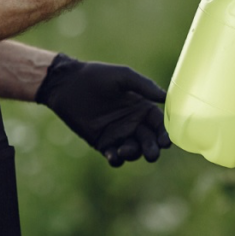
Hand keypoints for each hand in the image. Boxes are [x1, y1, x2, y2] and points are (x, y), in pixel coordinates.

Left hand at [34, 54, 171, 166]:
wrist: (67, 84)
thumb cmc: (96, 76)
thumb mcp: (123, 76)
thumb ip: (144, 86)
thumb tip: (166, 96)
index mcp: (142, 107)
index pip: (159, 124)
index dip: (164, 133)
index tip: (166, 142)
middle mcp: (133, 123)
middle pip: (149, 141)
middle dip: (152, 149)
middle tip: (152, 154)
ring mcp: (118, 134)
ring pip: (134, 151)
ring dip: (134, 154)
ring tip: (125, 150)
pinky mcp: (102, 143)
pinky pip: (114, 156)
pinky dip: (116, 159)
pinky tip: (113, 155)